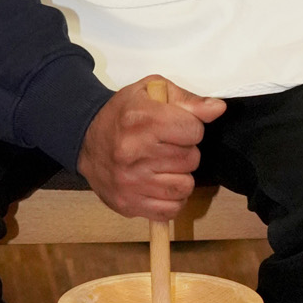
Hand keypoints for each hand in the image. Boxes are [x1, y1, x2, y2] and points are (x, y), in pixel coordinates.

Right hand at [78, 79, 226, 218]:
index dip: (190, 128)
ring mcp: (130, 182)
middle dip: (184, 151)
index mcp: (141, 120)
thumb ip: (188, 101)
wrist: (85, 139)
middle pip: (191, 159)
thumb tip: (217, 109)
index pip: (194, 131)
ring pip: (185, 186)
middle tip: (165, 146)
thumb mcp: (151, 92)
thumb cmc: (122, 114)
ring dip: (179, 176)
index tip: (176, 127)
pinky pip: (171, 209)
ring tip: (162, 165)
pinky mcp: (128, 204)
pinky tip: (159, 184)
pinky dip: (171, 199)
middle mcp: (133, 152)